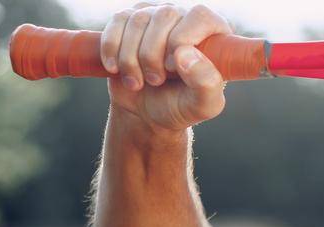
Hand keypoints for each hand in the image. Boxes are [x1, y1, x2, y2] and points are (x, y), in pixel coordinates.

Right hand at [101, 3, 230, 130]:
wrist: (146, 113)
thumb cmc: (180, 107)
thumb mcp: (203, 105)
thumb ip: (207, 83)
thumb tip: (185, 54)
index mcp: (212, 33)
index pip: (200, 17)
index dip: (182, 40)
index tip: (173, 68)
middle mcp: (184, 18)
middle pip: (165, 16)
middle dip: (153, 55)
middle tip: (156, 81)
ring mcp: (155, 16)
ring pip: (138, 20)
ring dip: (131, 58)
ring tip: (138, 82)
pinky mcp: (128, 21)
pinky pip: (116, 22)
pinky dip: (112, 49)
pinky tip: (115, 69)